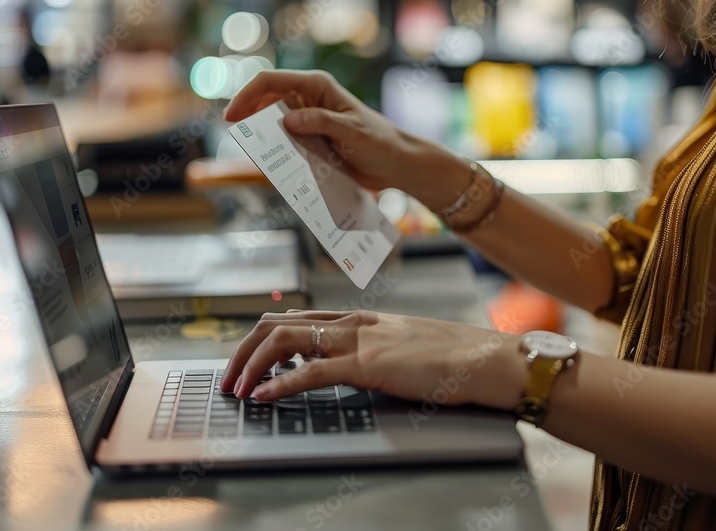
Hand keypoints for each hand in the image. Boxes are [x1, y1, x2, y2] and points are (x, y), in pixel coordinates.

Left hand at [218, 310, 527, 411]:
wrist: (487, 359)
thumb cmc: (454, 358)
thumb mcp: (405, 350)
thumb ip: (376, 354)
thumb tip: (354, 372)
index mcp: (360, 319)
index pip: (294, 318)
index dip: (260, 340)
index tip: (244, 364)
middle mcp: (353, 323)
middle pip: (277, 323)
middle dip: (243, 350)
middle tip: (228, 378)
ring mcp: (359, 341)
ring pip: (284, 340)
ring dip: (251, 366)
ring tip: (237, 389)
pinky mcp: (368, 365)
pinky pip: (309, 372)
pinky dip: (278, 384)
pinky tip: (264, 397)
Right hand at [223, 70, 468, 210]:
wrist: (397, 164)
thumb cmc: (381, 143)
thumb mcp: (352, 132)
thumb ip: (321, 123)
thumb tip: (288, 121)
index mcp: (317, 86)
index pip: (271, 82)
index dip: (246, 96)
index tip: (232, 118)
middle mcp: (308, 98)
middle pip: (266, 99)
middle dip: (249, 115)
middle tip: (239, 137)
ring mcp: (308, 118)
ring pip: (272, 121)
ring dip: (262, 134)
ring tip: (255, 152)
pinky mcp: (310, 137)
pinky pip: (284, 140)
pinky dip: (275, 149)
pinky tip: (272, 163)